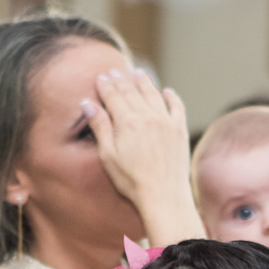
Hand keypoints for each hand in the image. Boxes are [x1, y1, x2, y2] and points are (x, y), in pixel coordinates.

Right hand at [82, 69, 202, 244]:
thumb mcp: (108, 155)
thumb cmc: (132, 181)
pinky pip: (177, 106)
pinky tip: (167, 92)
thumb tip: (88, 104)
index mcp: (127, 122)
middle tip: (115, 72)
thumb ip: (100, 127)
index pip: (113, 96)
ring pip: (153, 94)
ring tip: (139, 74)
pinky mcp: (180, 130)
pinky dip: (171, 97)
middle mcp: (147, 116)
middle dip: (121, 80)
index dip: (106, 86)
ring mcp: (166, 121)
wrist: (164, 196)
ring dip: (144, 82)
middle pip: (131, 92)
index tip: (101, 77)